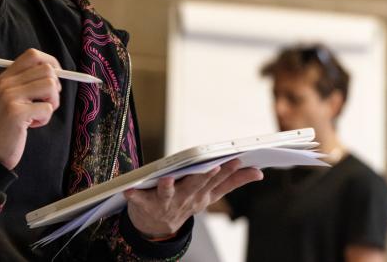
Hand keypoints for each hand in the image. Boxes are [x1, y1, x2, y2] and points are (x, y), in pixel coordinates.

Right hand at [0, 49, 61, 169]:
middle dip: (54, 88)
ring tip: (38, 115)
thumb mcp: (13, 98)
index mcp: (5, 77)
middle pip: (47, 70)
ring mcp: (10, 97)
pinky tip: (31, 125)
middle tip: (45, 102)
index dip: (51, 63)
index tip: (56, 77)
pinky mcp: (17, 113)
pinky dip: (45, 118)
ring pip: (50, 86)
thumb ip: (29, 83)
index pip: (33, 55)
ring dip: (51, 104)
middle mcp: (6, 83)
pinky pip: (47, 108)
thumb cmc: (9, 125)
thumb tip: (58, 72)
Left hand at [123, 159, 262, 238]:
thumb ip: (233, 182)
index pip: (216, 182)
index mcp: (202, 196)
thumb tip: (259, 172)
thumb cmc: (185, 202)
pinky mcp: (144, 203)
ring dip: (169, 187)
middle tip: (211, 165)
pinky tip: (128, 189)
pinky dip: (133, 195)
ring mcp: (164, 203)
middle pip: (195, 186)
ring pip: (168, 193)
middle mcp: (185, 199)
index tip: (235, 159)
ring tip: (168, 178)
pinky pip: (138, 199)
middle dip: (203, 177)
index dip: (226, 172)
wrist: (156, 226)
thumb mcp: (211, 195)